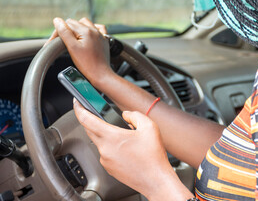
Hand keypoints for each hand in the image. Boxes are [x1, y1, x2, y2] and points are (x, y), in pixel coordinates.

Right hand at [51, 17, 112, 83]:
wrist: (101, 74)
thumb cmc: (87, 64)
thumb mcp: (72, 47)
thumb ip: (64, 32)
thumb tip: (57, 20)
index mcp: (86, 31)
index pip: (67, 24)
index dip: (58, 32)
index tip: (53, 43)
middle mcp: (95, 30)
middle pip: (76, 23)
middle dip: (67, 30)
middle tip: (61, 42)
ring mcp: (101, 35)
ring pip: (86, 24)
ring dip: (78, 28)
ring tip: (73, 39)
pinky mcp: (104, 40)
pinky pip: (98, 29)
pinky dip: (91, 30)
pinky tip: (88, 35)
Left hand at [73, 100, 193, 200]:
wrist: (156, 180)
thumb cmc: (153, 157)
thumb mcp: (149, 126)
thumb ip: (134, 115)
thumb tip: (126, 115)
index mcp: (111, 137)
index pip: (86, 119)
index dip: (79, 108)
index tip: (77, 102)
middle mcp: (104, 149)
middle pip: (90, 130)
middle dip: (93, 120)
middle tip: (100, 114)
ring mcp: (105, 160)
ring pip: (100, 142)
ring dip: (107, 135)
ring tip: (125, 135)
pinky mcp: (109, 168)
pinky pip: (105, 153)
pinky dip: (112, 146)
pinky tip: (126, 148)